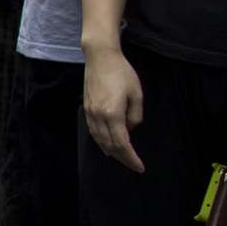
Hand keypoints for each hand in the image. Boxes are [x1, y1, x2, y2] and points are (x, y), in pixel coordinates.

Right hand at [82, 49, 144, 171]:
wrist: (100, 58)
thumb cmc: (122, 73)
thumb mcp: (137, 94)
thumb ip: (135, 116)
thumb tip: (130, 128)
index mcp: (113, 114)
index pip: (122, 144)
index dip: (131, 158)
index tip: (140, 167)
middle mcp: (98, 116)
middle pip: (110, 145)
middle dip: (122, 158)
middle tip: (133, 165)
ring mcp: (90, 113)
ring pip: (99, 140)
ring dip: (111, 152)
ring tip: (122, 158)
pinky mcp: (86, 108)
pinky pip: (93, 131)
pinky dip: (101, 142)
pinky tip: (106, 145)